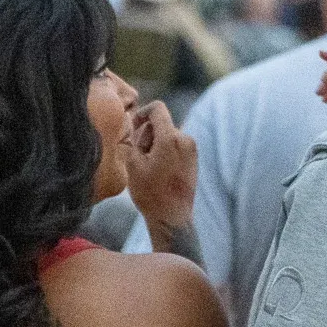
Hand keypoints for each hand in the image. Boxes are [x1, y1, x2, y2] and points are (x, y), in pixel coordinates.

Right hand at [123, 102, 196, 243]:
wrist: (171, 217)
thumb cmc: (150, 193)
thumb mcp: (133, 163)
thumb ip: (134, 138)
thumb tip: (136, 124)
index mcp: (170, 139)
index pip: (157, 108)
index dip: (142, 113)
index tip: (133, 126)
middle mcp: (185, 140)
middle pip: (161, 123)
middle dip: (147, 135)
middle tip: (140, 158)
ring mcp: (192, 149)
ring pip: (167, 134)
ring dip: (155, 144)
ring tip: (149, 167)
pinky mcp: (194, 158)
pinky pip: (175, 145)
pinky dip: (165, 151)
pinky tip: (159, 171)